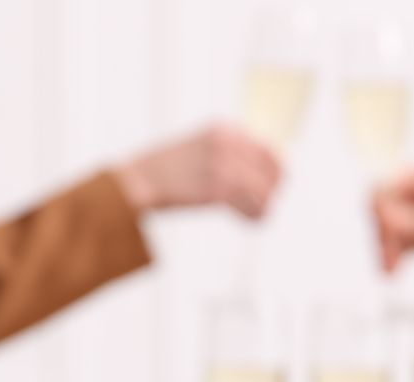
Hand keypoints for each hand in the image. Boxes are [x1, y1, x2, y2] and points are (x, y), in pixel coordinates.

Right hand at [115, 123, 282, 218]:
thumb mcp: (200, 149)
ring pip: (265, 190)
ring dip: (264, 207)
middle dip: (271, 191)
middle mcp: (228, 142)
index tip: (270, 189)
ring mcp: (224, 164)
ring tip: (256, 216)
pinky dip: (256, 216)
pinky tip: (251, 220)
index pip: (268, 149)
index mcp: (225, 129)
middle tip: (263, 206)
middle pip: (272, 170)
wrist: (138, 180)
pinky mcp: (219, 187)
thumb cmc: (166, 172)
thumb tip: (258, 175)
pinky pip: (253, 204)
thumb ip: (227, 154)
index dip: (275, 173)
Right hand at [372, 167, 413, 272]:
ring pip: (382, 229)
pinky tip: (394, 272)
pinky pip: (392, 242)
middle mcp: (411, 190)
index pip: (382, 191)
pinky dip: (391, 256)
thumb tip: (389, 221)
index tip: (392, 240)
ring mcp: (411, 211)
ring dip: (383, 250)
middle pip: (378, 211)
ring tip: (391, 273)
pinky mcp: (413, 230)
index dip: (381, 216)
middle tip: (390, 264)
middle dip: (382, 237)